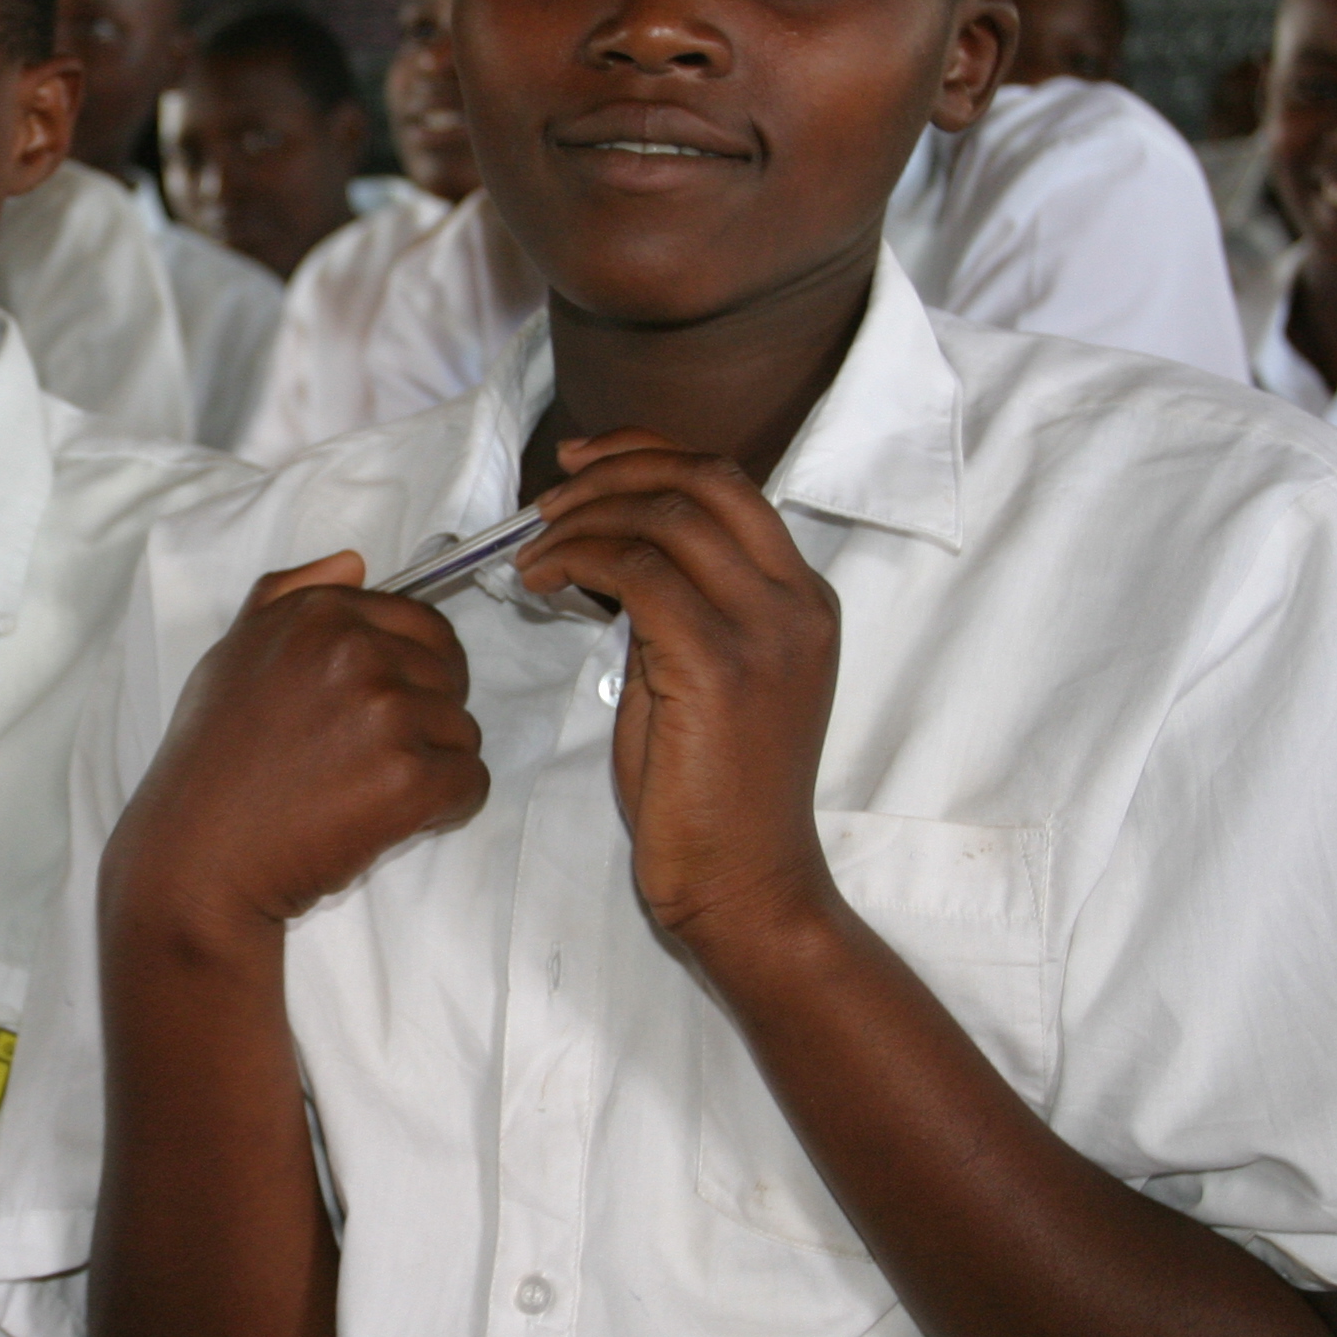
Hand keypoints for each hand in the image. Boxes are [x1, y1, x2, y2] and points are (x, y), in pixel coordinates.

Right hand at [107, 553, 489, 939]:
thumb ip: (288, 596)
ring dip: (429, 766)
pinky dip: (443, 810)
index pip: (421, 625)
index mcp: (319, 614)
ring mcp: (386, 713)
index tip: (371, 712)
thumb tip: (355, 562)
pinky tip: (388, 821)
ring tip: (364, 792)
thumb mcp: (232, 655)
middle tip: (361, 759)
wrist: (198, 857)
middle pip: (448, 677)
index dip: (409, 672)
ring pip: (462, 733)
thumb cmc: (211, 762)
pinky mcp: (409, 778)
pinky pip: (471, 784)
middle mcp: (356, 650)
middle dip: (422, 719)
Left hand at [515, 431, 839, 955]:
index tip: (580, 462)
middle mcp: (795, 602)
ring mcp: (766, 631)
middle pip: (705, 478)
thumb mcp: (699, 676)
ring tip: (535, 548)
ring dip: (584, 519)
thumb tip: (615, 553)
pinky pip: (639, 575)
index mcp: (801, 597)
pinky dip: (579, 561)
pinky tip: (543, 582)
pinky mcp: (719, 666)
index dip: (647, 453)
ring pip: (666, 519)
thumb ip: (676, 609)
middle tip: (549, 497)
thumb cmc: (710, 793)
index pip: (728, 482)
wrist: (744, 883)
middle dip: (615, 468)